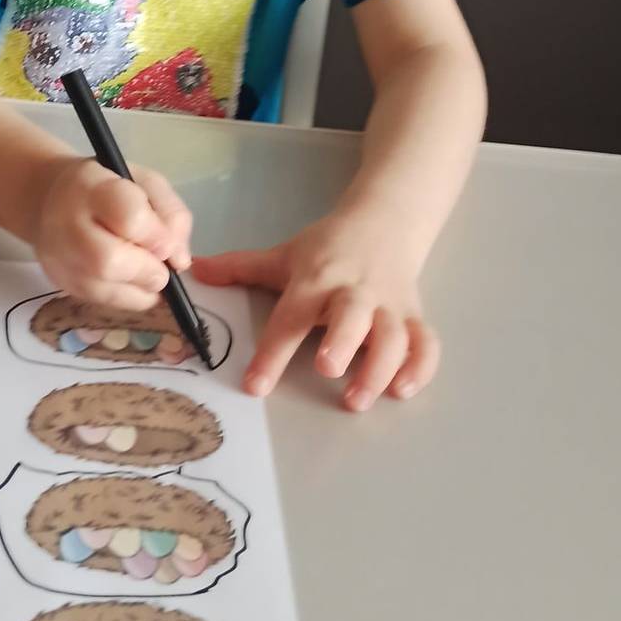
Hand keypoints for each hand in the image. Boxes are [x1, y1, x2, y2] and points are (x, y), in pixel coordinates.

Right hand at [33, 157, 192, 311]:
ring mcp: (60, 258)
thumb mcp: (146, 184)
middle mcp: (68, 224)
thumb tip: (180, 261)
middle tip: (161, 268)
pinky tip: (133, 282)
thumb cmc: (108, 189)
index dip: (158, 237)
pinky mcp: (62, 283)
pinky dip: (129, 297)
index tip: (167, 243)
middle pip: (110, 260)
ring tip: (148, 274)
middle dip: (148, 271)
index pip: (129, 216)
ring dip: (141, 289)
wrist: (52, 200)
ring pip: (105, 289)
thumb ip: (172, 215)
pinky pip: (103, 302)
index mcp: (91, 187)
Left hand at [193, 207, 439, 406]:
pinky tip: (403, 391)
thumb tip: (195, 271)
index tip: (255, 385)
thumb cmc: (329, 248)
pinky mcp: (415, 315)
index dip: (272, 353)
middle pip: (353, 316)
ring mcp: (389, 305)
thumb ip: (240, 267)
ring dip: (380, 367)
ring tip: (358, 399)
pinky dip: (421, 368)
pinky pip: (426, 342)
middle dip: (343, 341)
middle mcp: (354, 293)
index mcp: (316, 281)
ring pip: (394, 335)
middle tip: (328, 369)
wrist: (385, 221)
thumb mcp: (284, 255)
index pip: (290, 318)